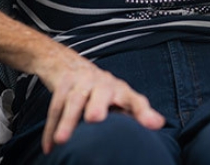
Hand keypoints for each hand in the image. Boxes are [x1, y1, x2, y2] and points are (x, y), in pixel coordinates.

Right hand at [40, 56, 164, 153]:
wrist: (67, 63)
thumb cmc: (99, 90)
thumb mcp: (117, 98)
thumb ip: (135, 112)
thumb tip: (159, 124)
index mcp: (120, 90)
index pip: (135, 100)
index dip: (144, 112)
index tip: (154, 124)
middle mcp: (103, 82)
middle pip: (102, 92)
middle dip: (98, 104)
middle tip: (95, 118)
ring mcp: (81, 80)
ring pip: (74, 100)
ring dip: (68, 121)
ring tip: (62, 141)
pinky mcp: (62, 83)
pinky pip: (55, 106)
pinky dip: (51, 127)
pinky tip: (50, 147)